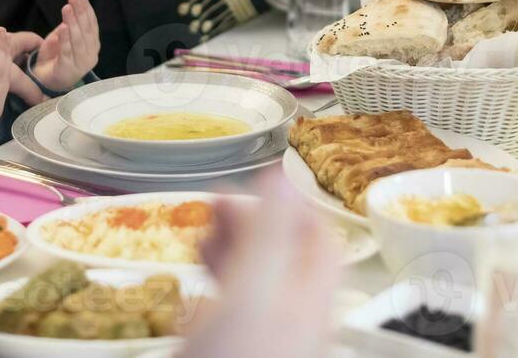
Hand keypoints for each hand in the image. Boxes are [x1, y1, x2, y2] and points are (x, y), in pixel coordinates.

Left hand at [31, 0, 100, 92]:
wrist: (44, 80)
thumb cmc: (55, 56)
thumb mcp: (64, 36)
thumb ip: (70, 23)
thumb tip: (73, 5)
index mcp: (92, 44)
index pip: (92, 24)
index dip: (86, 9)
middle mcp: (90, 55)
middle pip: (86, 30)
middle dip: (80, 12)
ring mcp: (81, 65)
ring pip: (78, 41)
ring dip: (73, 23)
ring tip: (67, 8)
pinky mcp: (68, 71)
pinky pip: (67, 53)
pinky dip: (65, 40)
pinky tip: (63, 27)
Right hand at [179, 171, 342, 357]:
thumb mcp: (252, 287)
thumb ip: (269, 231)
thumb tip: (283, 177)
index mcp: (311, 295)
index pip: (318, 236)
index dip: (291, 203)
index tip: (259, 183)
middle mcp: (297, 316)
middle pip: (285, 254)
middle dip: (251, 221)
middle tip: (218, 202)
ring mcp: (271, 335)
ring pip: (258, 278)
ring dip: (232, 247)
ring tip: (204, 233)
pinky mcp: (241, 347)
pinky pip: (237, 304)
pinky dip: (219, 280)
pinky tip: (198, 282)